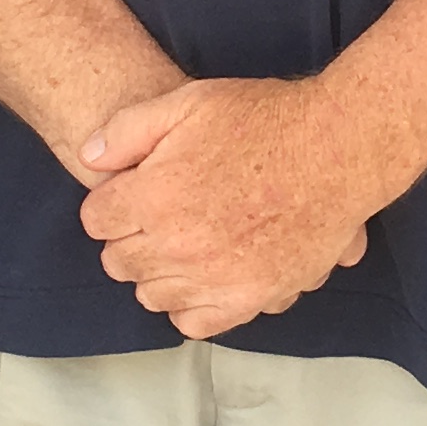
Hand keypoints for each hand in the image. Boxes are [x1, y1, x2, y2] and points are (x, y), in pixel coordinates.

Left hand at [77, 78, 379, 336]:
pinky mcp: (250, 298)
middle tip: (159, 216)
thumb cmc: (266, 121)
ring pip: (151, 295)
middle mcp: (177, 244)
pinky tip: (203, 277)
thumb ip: (128, 131)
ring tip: (183, 245)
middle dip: (130, 237)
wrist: (337, 149)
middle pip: (118, 262)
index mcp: (154, 196)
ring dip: (157, 272)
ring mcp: (213, 277)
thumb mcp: (189, 102)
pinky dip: (191, 305)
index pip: (96, 220)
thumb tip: (89, 157)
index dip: (112, 202)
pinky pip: (195, 322)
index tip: (133, 192)